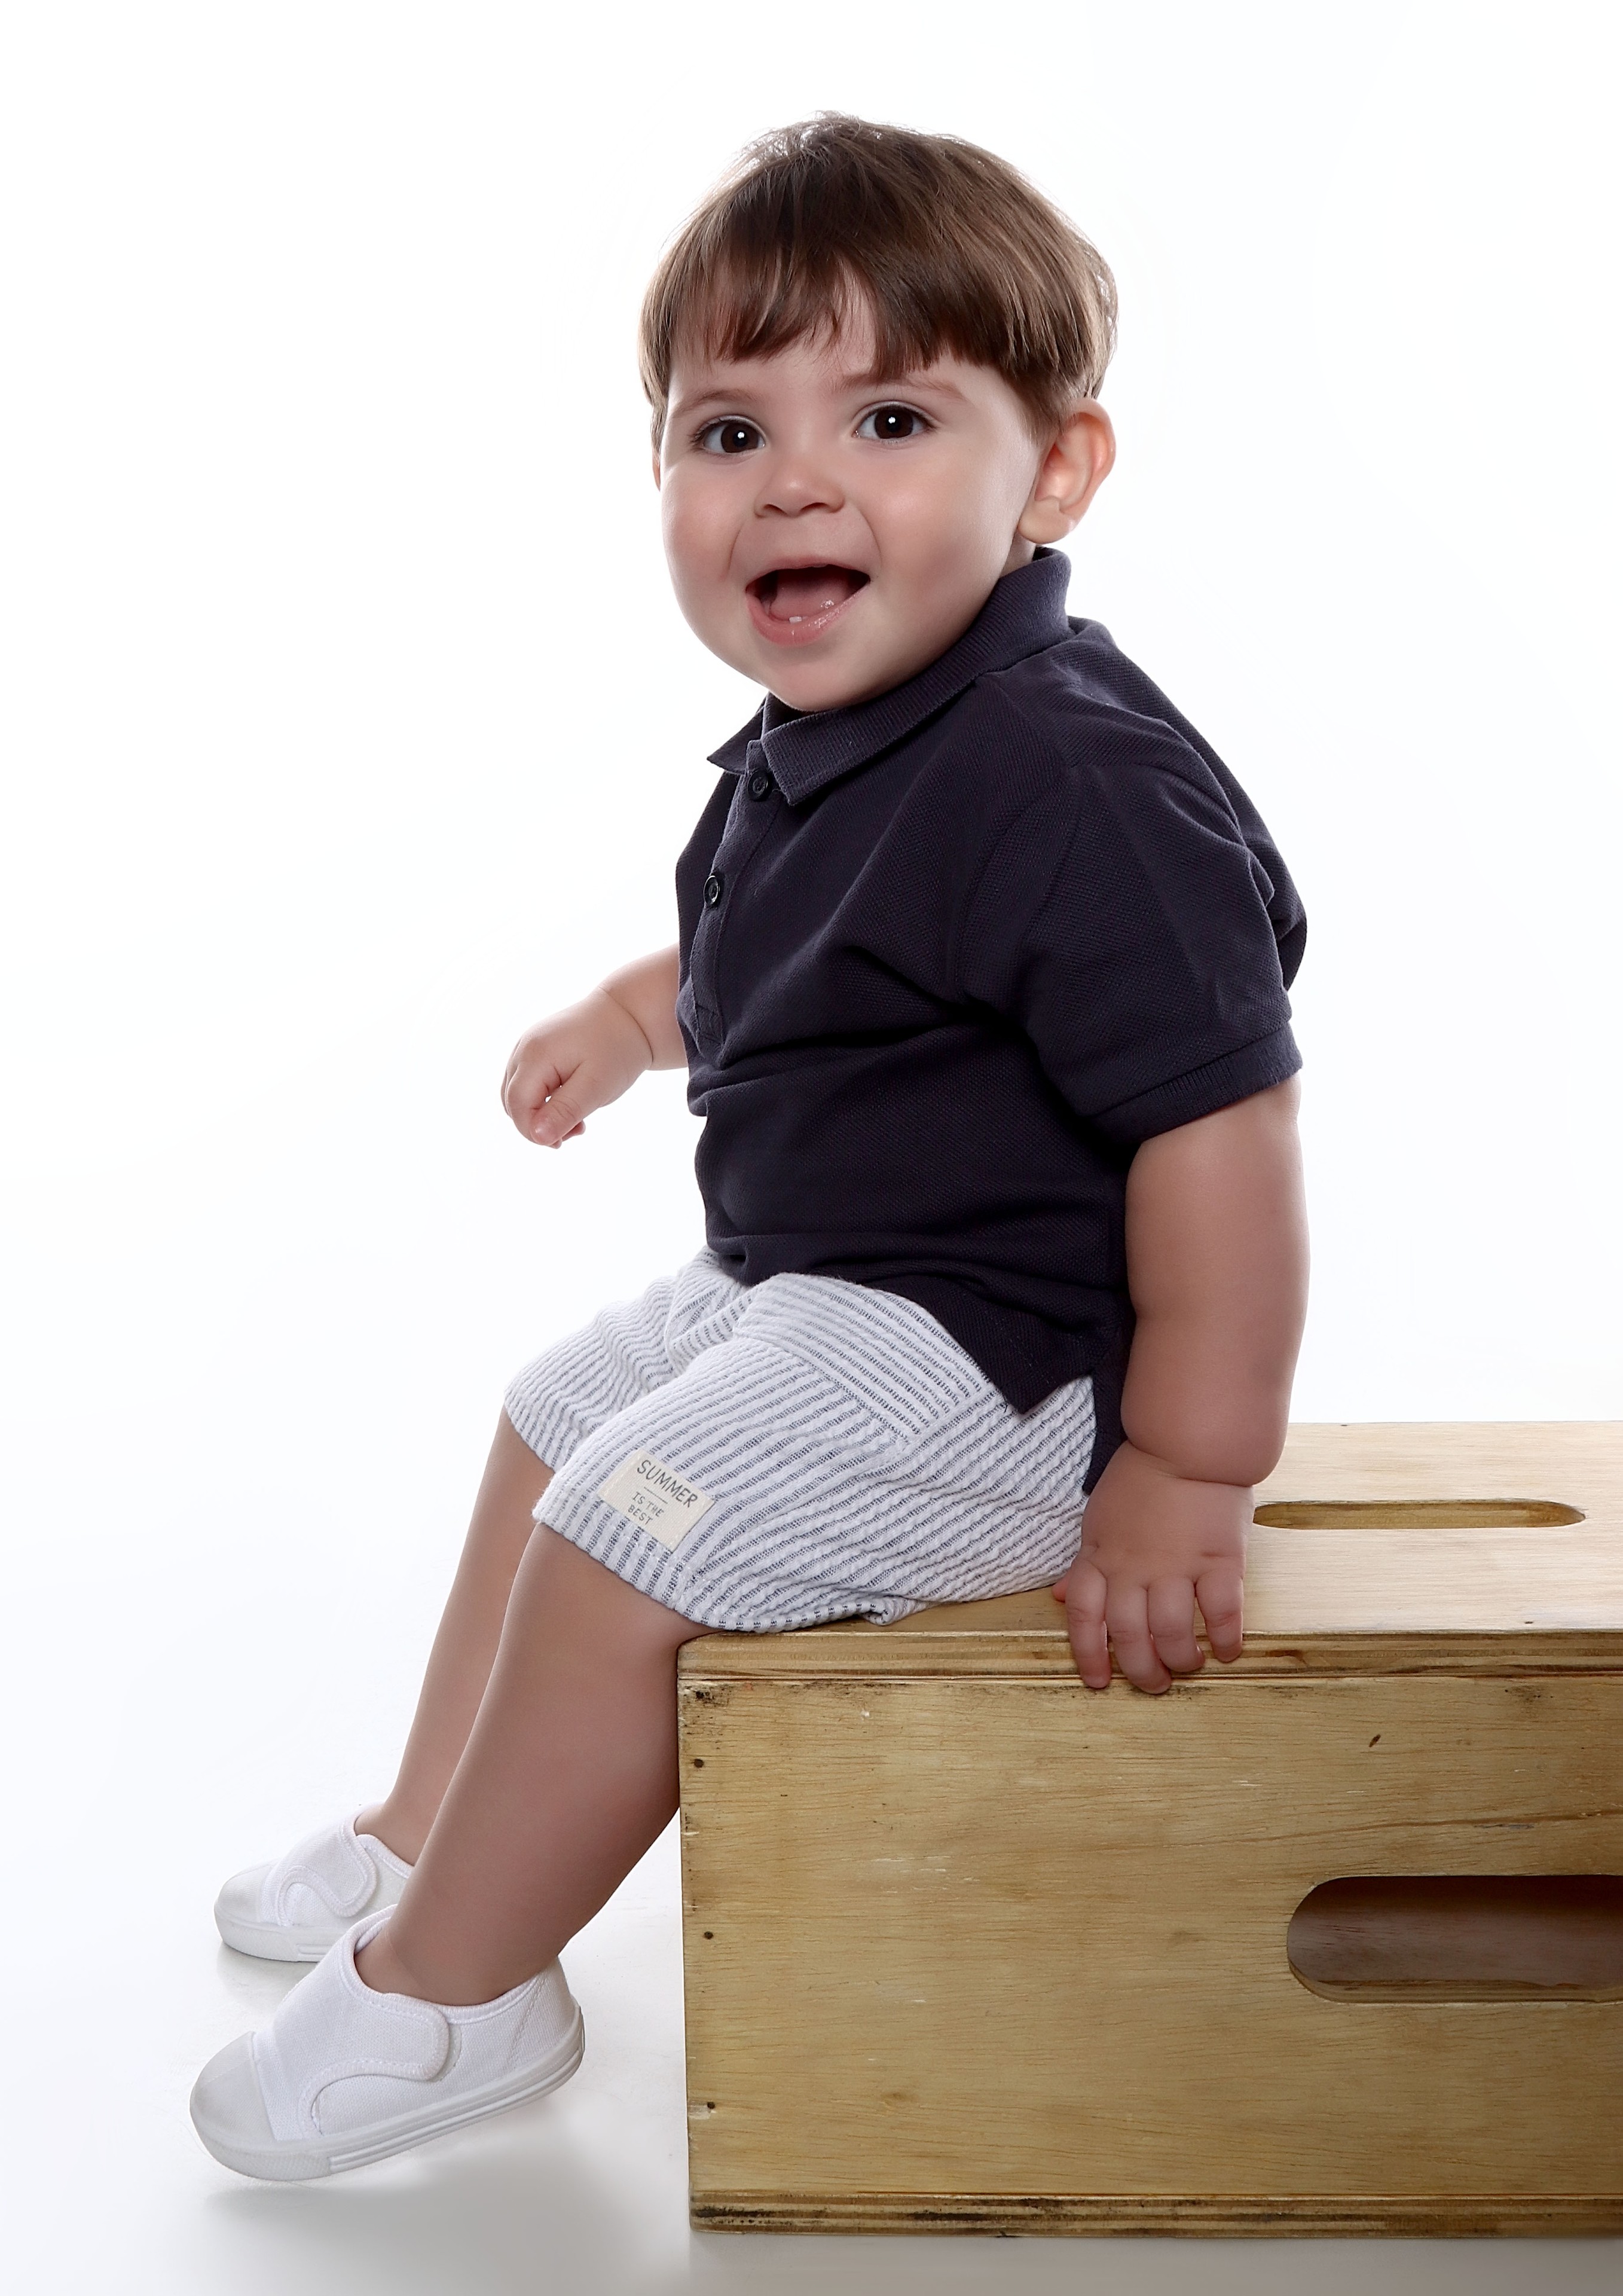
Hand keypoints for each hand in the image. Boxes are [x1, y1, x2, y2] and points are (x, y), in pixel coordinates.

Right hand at [501, 990, 654, 1148]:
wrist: (629, 1012)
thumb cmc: (616, 1048)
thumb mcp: (596, 1086)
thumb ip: (565, 1111)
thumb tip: (537, 1136)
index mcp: (536, 1055)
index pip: (517, 1105)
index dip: (533, 1131)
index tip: (563, 1142)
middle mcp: (524, 1049)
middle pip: (512, 1101)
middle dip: (537, 1126)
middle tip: (576, 1131)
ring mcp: (527, 1047)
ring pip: (518, 1094)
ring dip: (540, 1115)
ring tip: (577, 1119)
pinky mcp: (536, 1049)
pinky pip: (528, 1083)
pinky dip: (544, 1100)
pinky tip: (571, 1103)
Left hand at [1053, 1439, 1247, 1693]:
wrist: (1188, 1442)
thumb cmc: (1143, 1479)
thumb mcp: (1099, 1518)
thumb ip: (1084, 1562)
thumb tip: (1059, 1596)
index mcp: (1101, 1557)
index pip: (1084, 1618)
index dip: (1088, 1656)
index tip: (1098, 1681)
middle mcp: (1134, 1568)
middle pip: (1130, 1637)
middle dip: (1141, 1671)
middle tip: (1155, 1685)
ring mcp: (1178, 1566)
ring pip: (1173, 1634)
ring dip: (1182, 1660)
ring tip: (1191, 1665)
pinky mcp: (1220, 1560)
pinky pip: (1222, 1613)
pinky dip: (1226, 1640)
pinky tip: (1228, 1651)